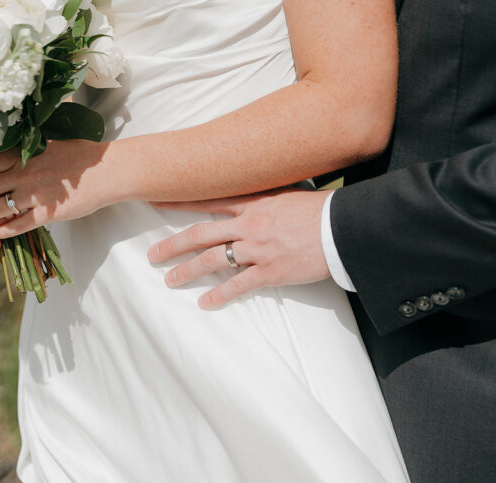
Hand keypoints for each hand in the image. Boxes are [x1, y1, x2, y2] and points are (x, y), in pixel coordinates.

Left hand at [0, 140, 110, 249]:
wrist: (108, 170)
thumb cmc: (81, 154)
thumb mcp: (50, 141)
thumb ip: (27, 146)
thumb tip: (8, 148)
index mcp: (23, 154)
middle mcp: (23, 173)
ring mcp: (34, 195)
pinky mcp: (47, 214)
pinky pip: (17, 225)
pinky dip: (2, 231)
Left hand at [148, 190, 330, 309]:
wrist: (343, 228)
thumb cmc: (320, 210)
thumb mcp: (288, 193)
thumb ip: (265, 197)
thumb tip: (250, 196)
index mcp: (253, 203)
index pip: (207, 200)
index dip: (179, 202)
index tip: (156, 201)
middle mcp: (249, 224)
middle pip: (200, 234)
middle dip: (173, 245)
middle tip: (152, 255)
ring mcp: (258, 249)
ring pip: (212, 260)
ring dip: (187, 271)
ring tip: (169, 280)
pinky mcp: (271, 271)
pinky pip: (238, 285)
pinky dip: (219, 294)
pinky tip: (204, 302)